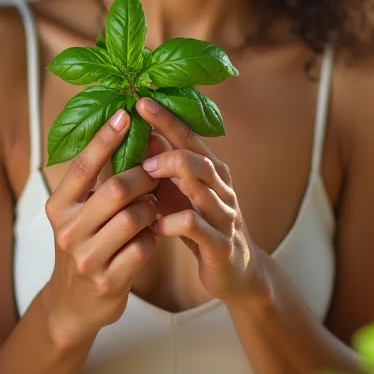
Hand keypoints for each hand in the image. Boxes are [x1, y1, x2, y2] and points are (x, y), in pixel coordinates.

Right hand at [43, 110, 158, 347]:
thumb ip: (97, 180)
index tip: (125, 114)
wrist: (74, 305)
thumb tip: (124, 131)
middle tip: (158, 169)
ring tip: (154, 203)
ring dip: (152, 206)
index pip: (84, 166)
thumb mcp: (79, 212)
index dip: (105, 139)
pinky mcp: (108, 281)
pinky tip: (152, 233)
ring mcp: (87, 258)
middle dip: (143, 175)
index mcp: (59, 206)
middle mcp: (68, 230)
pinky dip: (153, 236)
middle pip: (116, 189)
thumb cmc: (84, 244)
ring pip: (134, 217)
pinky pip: (144, 247)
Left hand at [136, 97, 266, 304]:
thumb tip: (138, 135)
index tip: (142, 101)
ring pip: (202, 188)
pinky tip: (155, 226)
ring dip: (173, 178)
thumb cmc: (200, 225)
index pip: (189, 137)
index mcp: (211, 171)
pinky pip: (197, 227)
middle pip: (199, 159)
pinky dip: (173, 223)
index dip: (167, 119)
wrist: (236, 272)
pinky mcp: (220, 244)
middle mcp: (221, 187)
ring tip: (146, 176)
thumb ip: (163, 168)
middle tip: (141, 148)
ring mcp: (224, 215)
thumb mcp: (180, 193)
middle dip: (170, 148)